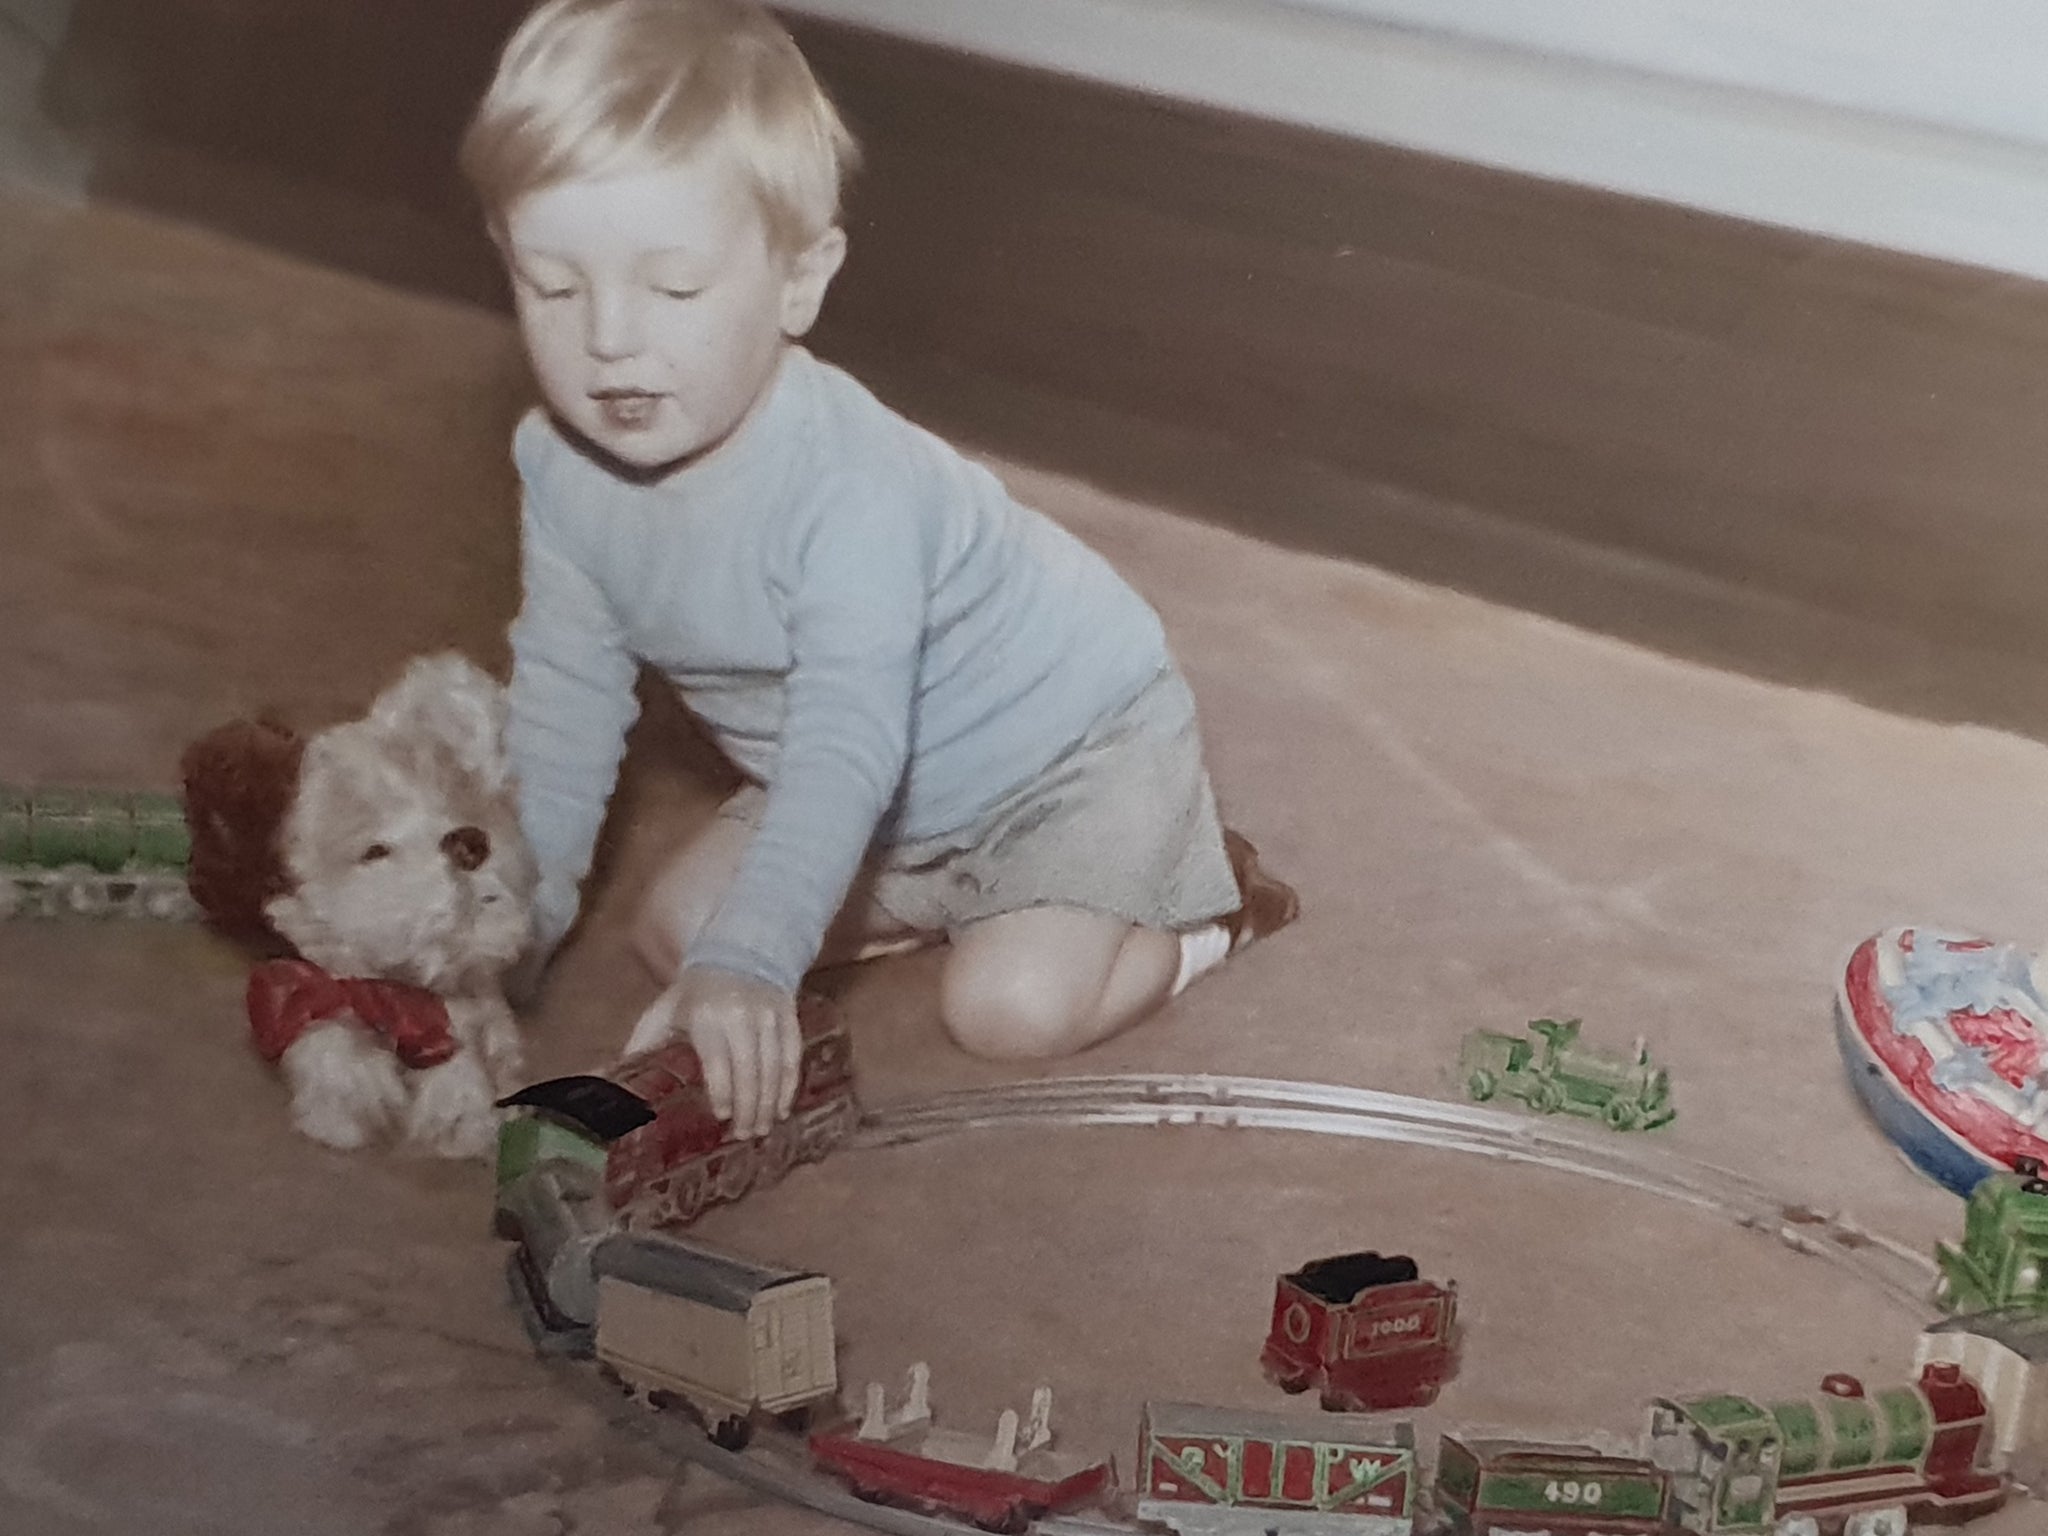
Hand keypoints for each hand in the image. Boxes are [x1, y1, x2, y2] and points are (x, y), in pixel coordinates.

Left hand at [626, 967, 799, 1140]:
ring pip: (774, 1066)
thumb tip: (615, 1076)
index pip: (719, 1061)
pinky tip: (783, 1108)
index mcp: (707, 1016)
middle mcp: (741, 1016)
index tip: (722, 1116)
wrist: (741, 951)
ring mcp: (768, 1016)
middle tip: (745, 1135)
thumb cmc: (696, 990)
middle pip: (749, 1070)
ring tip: (763, 1128)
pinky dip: (789, 1085)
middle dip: (749, 1107)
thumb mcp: (666, 1008)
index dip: (723, 1091)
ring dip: (770, 1102)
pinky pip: (792, 1055)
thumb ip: (645, 1041)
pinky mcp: (788, 1016)